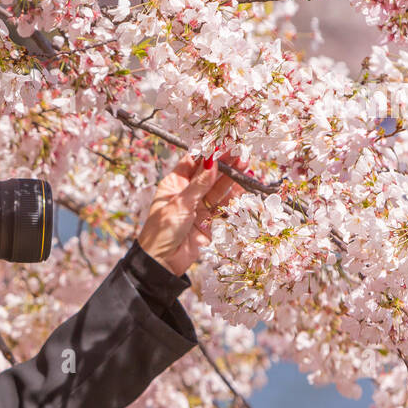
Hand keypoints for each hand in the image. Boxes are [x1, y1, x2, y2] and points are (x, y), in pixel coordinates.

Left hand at [137, 149, 246, 276]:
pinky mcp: (210, 222)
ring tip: (245, 167)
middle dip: (225, 165)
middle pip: (210, 175)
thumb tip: (212, 160)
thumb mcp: (180, 203)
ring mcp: (200, 207)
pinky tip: (244, 187)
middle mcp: (188, 193)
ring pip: (219, 189)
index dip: (209, 153)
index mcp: (174, 183)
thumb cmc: (162, 230)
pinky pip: (225, 207)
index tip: (224, 144)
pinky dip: (235, 198)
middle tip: (241, 154)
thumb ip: (199, 184)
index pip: (193, 162)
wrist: (162, 262)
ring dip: (232, 179)